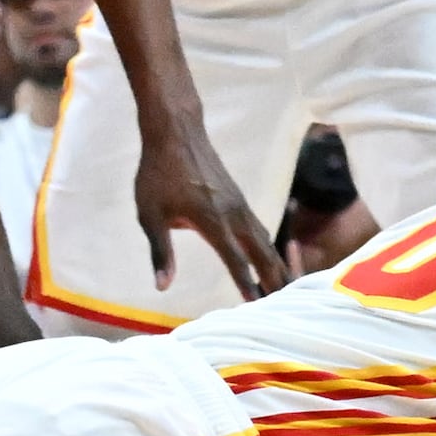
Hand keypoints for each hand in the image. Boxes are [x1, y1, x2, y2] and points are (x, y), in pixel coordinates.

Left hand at [134, 109, 283, 300]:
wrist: (176, 132)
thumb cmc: (158, 173)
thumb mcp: (150, 215)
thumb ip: (160, 252)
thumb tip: (162, 286)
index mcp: (211, 220)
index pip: (234, 258)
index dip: (246, 282)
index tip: (256, 303)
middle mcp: (232, 213)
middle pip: (260, 250)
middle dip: (273, 277)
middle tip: (284, 301)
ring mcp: (239, 204)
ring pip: (264, 239)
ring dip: (275, 263)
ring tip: (285, 286)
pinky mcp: (238, 198)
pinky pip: (258, 228)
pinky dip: (268, 247)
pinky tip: (270, 257)